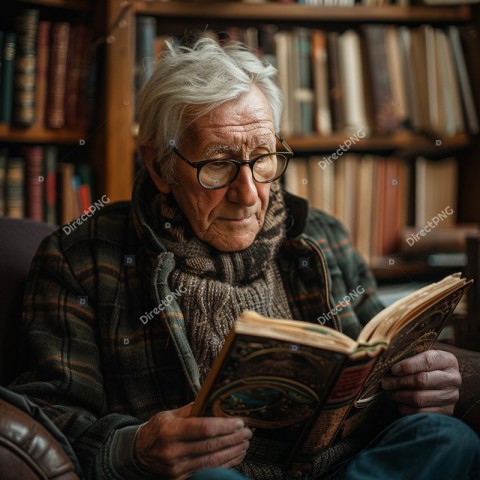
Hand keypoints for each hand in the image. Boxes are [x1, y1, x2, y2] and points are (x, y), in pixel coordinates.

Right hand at [133, 403, 251, 479]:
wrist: (140, 453)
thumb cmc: (158, 429)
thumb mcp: (171, 414)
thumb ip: (193, 409)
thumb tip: (216, 397)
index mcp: (171, 431)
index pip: (204, 428)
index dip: (224, 426)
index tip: (239, 421)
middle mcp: (173, 452)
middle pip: (211, 445)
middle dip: (233, 438)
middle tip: (248, 431)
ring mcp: (177, 469)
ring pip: (212, 461)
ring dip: (233, 451)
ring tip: (245, 442)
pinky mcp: (181, 479)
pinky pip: (208, 471)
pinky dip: (226, 463)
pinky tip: (236, 455)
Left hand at [381, 349, 460, 415]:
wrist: (439, 380)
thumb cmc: (423, 365)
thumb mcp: (420, 356)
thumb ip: (407, 356)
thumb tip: (386, 362)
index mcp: (448, 360)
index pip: (427, 361)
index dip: (408, 365)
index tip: (393, 369)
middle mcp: (453, 379)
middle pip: (422, 381)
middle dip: (399, 382)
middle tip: (385, 383)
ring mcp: (451, 397)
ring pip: (419, 398)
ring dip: (399, 396)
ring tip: (388, 393)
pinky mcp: (446, 411)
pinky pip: (421, 412)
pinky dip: (405, 408)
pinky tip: (398, 403)